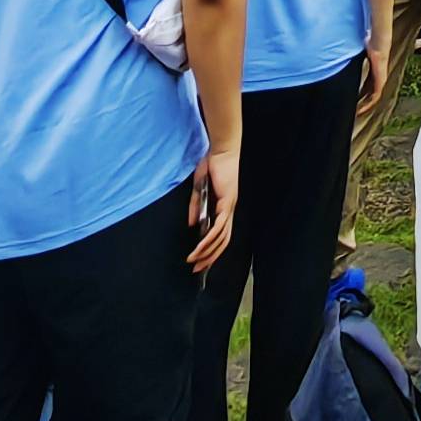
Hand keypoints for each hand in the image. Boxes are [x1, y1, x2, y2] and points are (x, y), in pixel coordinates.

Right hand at [186, 143, 238, 272]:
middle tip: (197, 270)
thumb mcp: (199, 189)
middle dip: (210, 257)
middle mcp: (229, 211)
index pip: (220, 235)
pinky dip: (210, 237)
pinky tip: (200, 246)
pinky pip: (219, 225)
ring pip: (221, 237)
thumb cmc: (211, 166)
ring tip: (195, 261)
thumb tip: (192, 225)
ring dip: (207, 251)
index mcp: (224, 208)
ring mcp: (229, 207)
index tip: (200, 262)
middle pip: (222, 242)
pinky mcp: (227, 202)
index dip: (211, 250)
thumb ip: (196, 207)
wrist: (220, 151)